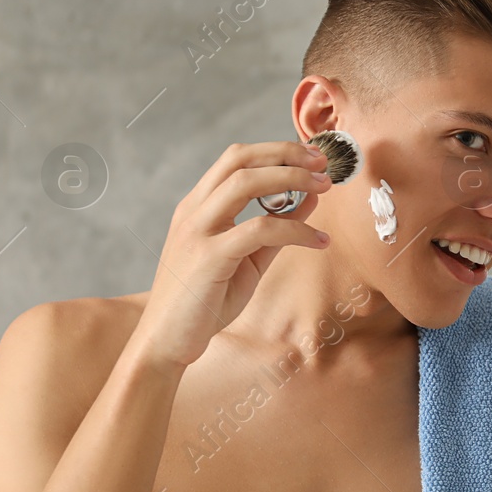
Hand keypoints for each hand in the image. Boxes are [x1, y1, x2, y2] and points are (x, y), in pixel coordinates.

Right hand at [132, 141, 332, 369]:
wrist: (167, 341)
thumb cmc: (205, 302)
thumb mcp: (248, 259)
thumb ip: (277, 228)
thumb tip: (311, 198)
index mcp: (199, 207)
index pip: (236, 159)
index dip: (276, 151)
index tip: (312, 157)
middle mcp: (194, 211)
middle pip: (239, 159)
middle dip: (285, 153)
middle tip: (324, 162)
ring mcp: (198, 231)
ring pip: (245, 183)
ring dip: (291, 178)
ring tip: (325, 186)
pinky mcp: (209, 258)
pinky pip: (259, 230)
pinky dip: (296, 230)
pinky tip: (319, 241)